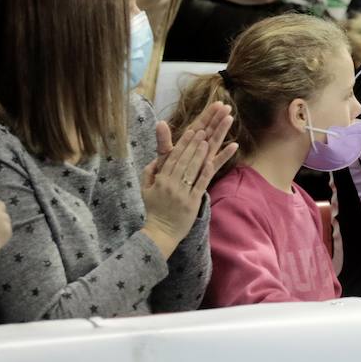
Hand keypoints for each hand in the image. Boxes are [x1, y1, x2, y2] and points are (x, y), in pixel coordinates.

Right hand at [141, 108, 236, 256]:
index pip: (173, 157)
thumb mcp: (147, 189)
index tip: (191, 130)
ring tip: (209, 139)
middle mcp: (171, 184)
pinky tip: (213, 160)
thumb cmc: (154, 209)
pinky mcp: (192, 201)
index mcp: (161, 179)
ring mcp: (182, 192)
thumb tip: (155, 158)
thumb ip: (150, 172)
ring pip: (193, 169)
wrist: (161, 232)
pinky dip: (207, 171)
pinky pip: (201, 183)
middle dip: (194, 143)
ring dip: (201, 153)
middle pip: (184, 159)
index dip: (183, 143)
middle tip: (204, 129)